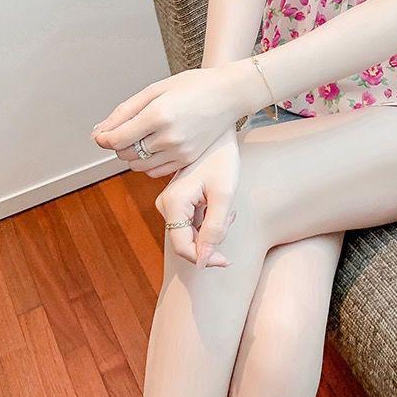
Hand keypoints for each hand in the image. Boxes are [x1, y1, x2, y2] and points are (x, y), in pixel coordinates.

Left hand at [91, 65, 240, 175]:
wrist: (229, 94)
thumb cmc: (194, 86)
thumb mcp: (155, 89)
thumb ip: (125, 111)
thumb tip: (99, 132)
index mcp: (158, 115)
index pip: (117, 139)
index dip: (103, 138)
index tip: (102, 133)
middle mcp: (169, 137)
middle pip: (125, 154)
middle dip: (118, 144)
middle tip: (127, 129)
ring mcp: (181, 151)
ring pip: (138, 165)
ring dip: (133, 154)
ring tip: (144, 136)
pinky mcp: (188, 159)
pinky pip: (155, 171)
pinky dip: (148, 162)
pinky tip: (157, 146)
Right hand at [155, 128, 240, 266]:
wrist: (218, 134)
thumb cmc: (223, 159)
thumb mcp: (224, 195)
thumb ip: (215, 228)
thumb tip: (204, 261)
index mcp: (173, 202)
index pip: (183, 247)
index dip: (205, 258)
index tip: (226, 260)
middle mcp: (165, 204)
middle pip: (186, 241)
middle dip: (211, 239)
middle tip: (230, 218)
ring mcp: (169, 202)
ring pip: (190, 232)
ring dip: (211, 228)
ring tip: (227, 208)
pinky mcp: (176, 200)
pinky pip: (190, 221)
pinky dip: (208, 219)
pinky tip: (220, 203)